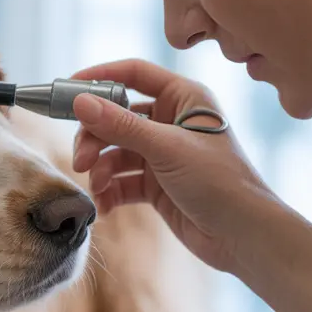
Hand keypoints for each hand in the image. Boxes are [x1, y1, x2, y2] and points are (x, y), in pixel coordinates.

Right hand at [71, 59, 278, 272]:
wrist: (244, 236)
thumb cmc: (219, 182)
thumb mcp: (167, 149)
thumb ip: (121, 126)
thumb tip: (80, 101)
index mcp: (185, 98)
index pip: (135, 74)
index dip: (101, 77)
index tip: (68, 89)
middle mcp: (173, 122)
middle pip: (117, 117)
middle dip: (95, 138)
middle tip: (80, 160)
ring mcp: (164, 155)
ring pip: (116, 151)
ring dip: (100, 168)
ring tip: (97, 188)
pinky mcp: (158, 185)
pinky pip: (122, 180)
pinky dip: (110, 191)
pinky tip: (106, 206)